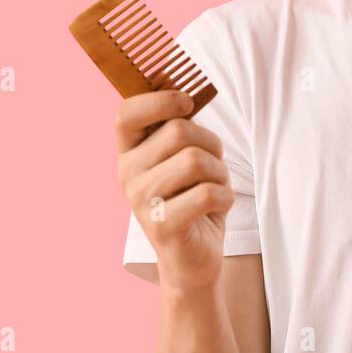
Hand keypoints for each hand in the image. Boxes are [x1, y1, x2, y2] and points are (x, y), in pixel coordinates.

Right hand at [115, 89, 233, 292]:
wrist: (192, 259)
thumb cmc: (192, 199)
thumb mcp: (183, 158)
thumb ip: (180, 128)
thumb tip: (190, 93)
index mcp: (129, 153)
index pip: (126, 113)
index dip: (160, 100)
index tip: (187, 103)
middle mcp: (127, 175)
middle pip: (179, 131)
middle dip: (211, 144)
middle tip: (213, 165)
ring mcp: (141, 201)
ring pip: (196, 160)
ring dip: (220, 173)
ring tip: (214, 188)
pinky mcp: (162, 226)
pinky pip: (209, 193)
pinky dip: (225, 198)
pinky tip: (217, 208)